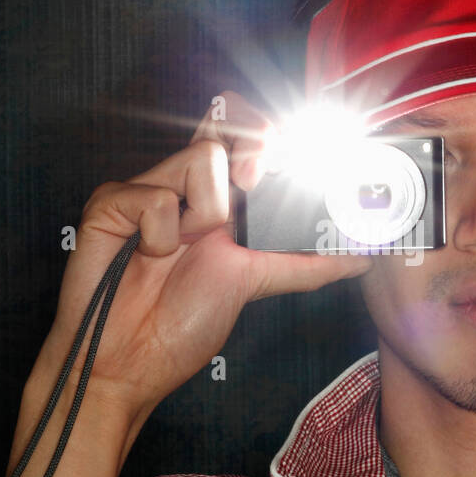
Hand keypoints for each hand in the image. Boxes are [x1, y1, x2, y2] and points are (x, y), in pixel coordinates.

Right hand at [33, 91, 371, 419]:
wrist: (129, 363)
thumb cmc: (180, 325)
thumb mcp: (256, 284)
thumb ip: (306, 264)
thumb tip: (364, 258)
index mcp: (219, 197)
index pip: (247, 134)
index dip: (272, 131)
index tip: (294, 149)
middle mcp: (185, 184)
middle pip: (225, 114)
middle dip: (254, 139)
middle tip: (254, 181)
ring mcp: (147, 187)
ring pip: (203, 158)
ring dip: (204, 216)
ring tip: (180, 252)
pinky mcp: (111, 201)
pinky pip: (156, 197)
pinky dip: (158, 237)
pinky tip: (146, 258)